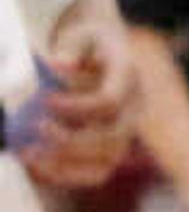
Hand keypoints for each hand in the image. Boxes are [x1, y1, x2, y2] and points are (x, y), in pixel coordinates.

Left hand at [20, 1, 134, 190]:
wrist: (107, 53)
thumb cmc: (89, 43)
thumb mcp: (82, 36)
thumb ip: (72, 49)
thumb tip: (60, 64)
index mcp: (129, 77)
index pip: (110, 102)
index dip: (77, 107)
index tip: (46, 100)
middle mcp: (135, 108)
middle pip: (113, 138)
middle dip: (71, 140)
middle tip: (37, 128)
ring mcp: (126, 130)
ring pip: (106, 164)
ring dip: (65, 166)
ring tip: (29, 155)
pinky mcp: (112, 147)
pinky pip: (94, 174)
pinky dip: (63, 175)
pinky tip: (34, 166)